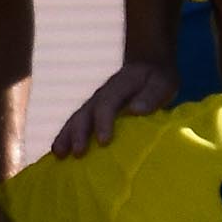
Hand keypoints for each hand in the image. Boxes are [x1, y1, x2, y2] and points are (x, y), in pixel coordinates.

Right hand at [52, 58, 176, 157]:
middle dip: (79, 133)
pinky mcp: (92, 112)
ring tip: (58, 155)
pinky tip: (59, 154)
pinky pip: (76, 124)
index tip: (104, 142)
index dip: (104, 122)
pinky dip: (66, 137)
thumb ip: (152, 95)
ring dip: (66, 136)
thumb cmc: (157, 79)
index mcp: (118, 87)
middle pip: (85, 113)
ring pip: (76, 119)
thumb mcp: (162, 83)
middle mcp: (101, 94)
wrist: (147, 66)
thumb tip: (137, 110)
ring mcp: (94, 103)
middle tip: (78, 153)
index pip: (107, 104)